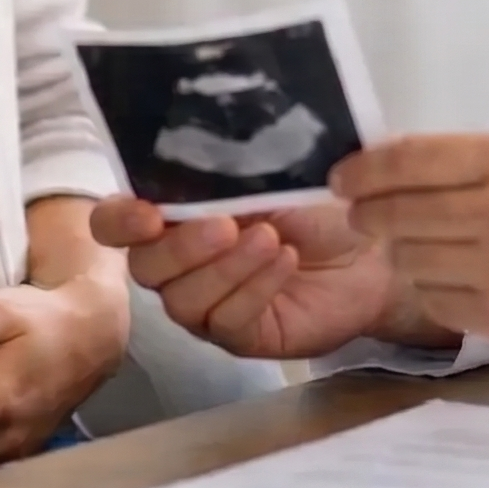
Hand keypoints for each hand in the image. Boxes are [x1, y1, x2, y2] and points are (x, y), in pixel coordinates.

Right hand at [90, 194, 418, 359]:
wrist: (373, 248)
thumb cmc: (318, 206)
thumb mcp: (268, 175)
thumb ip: (224, 171)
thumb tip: (197, 153)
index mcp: (174, 216)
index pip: (115, 224)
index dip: (119, 221)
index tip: (147, 213)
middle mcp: (180, 264)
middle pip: (145, 267)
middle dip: (181, 247)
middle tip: (226, 225)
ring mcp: (207, 304)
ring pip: (181, 300)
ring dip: (225, 268)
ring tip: (271, 240)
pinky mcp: (241, 335)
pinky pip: (226, 321)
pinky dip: (254, 288)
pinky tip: (284, 262)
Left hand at [333, 133, 488, 356]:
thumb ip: (462, 160)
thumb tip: (383, 164)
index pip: (409, 160)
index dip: (363, 169)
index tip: (342, 178)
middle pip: (396, 212)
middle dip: (368, 212)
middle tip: (361, 214)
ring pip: (407, 258)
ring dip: (400, 250)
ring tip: (417, 243)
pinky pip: (432, 298)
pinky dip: (430, 285)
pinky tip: (449, 273)